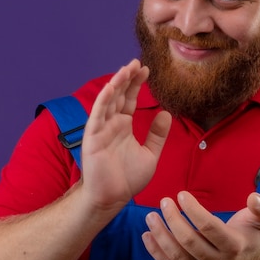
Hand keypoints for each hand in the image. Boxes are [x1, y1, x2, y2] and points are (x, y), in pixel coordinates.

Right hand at [79, 59, 171, 212]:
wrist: (112, 198)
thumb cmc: (128, 178)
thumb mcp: (150, 154)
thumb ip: (157, 134)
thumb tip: (166, 113)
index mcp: (124, 125)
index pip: (130, 99)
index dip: (137, 84)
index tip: (146, 70)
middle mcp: (111, 124)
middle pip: (119, 95)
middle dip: (127, 78)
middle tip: (137, 62)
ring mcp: (101, 129)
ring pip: (108, 101)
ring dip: (116, 84)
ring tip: (126, 69)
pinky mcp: (93, 137)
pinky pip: (98, 116)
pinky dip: (103, 101)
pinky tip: (111, 87)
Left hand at [142, 191, 259, 259]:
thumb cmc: (251, 236)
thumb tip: (255, 197)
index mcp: (233, 246)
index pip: (209, 227)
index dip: (193, 210)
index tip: (181, 194)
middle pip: (189, 241)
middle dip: (173, 220)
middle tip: (164, 201)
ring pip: (176, 256)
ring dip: (160, 235)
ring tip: (150, 216)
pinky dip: (156, 252)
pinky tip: (147, 235)